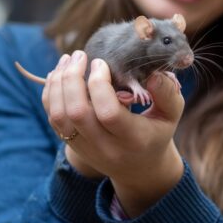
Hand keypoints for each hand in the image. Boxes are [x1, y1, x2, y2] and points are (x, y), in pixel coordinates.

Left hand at [42, 51, 184, 216]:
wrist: (139, 167)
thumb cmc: (157, 132)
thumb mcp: (171, 114)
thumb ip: (167, 93)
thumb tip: (153, 75)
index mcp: (133, 139)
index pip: (108, 113)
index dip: (99, 84)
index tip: (101, 63)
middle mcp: (106, 147)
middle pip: (77, 112)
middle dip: (73, 78)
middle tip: (80, 55)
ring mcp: (86, 148)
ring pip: (59, 116)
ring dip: (58, 83)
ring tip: (67, 60)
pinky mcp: (73, 145)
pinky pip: (53, 119)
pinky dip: (51, 93)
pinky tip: (59, 74)